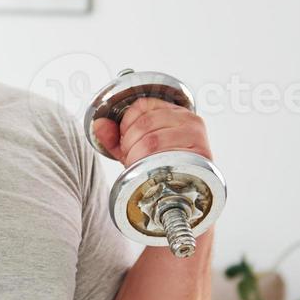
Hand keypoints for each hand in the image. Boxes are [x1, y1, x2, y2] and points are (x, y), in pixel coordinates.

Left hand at [91, 97, 212, 164]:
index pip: (142, 105)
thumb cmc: (161, 168)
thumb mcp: (135, 149)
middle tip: (130, 157)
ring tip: (139, 165)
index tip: (125, 140)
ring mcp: (195, 135)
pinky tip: (149, 170)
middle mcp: (188, 119)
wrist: (185, 194)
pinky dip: (150, 164)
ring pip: (152, 139)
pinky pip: (165, 155)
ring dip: (137, 156)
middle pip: (145, 122)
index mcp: (173, 111)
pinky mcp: (200, 153)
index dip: (126, 123)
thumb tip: (98, 124)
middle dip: (129, 143)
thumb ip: (115, 137)